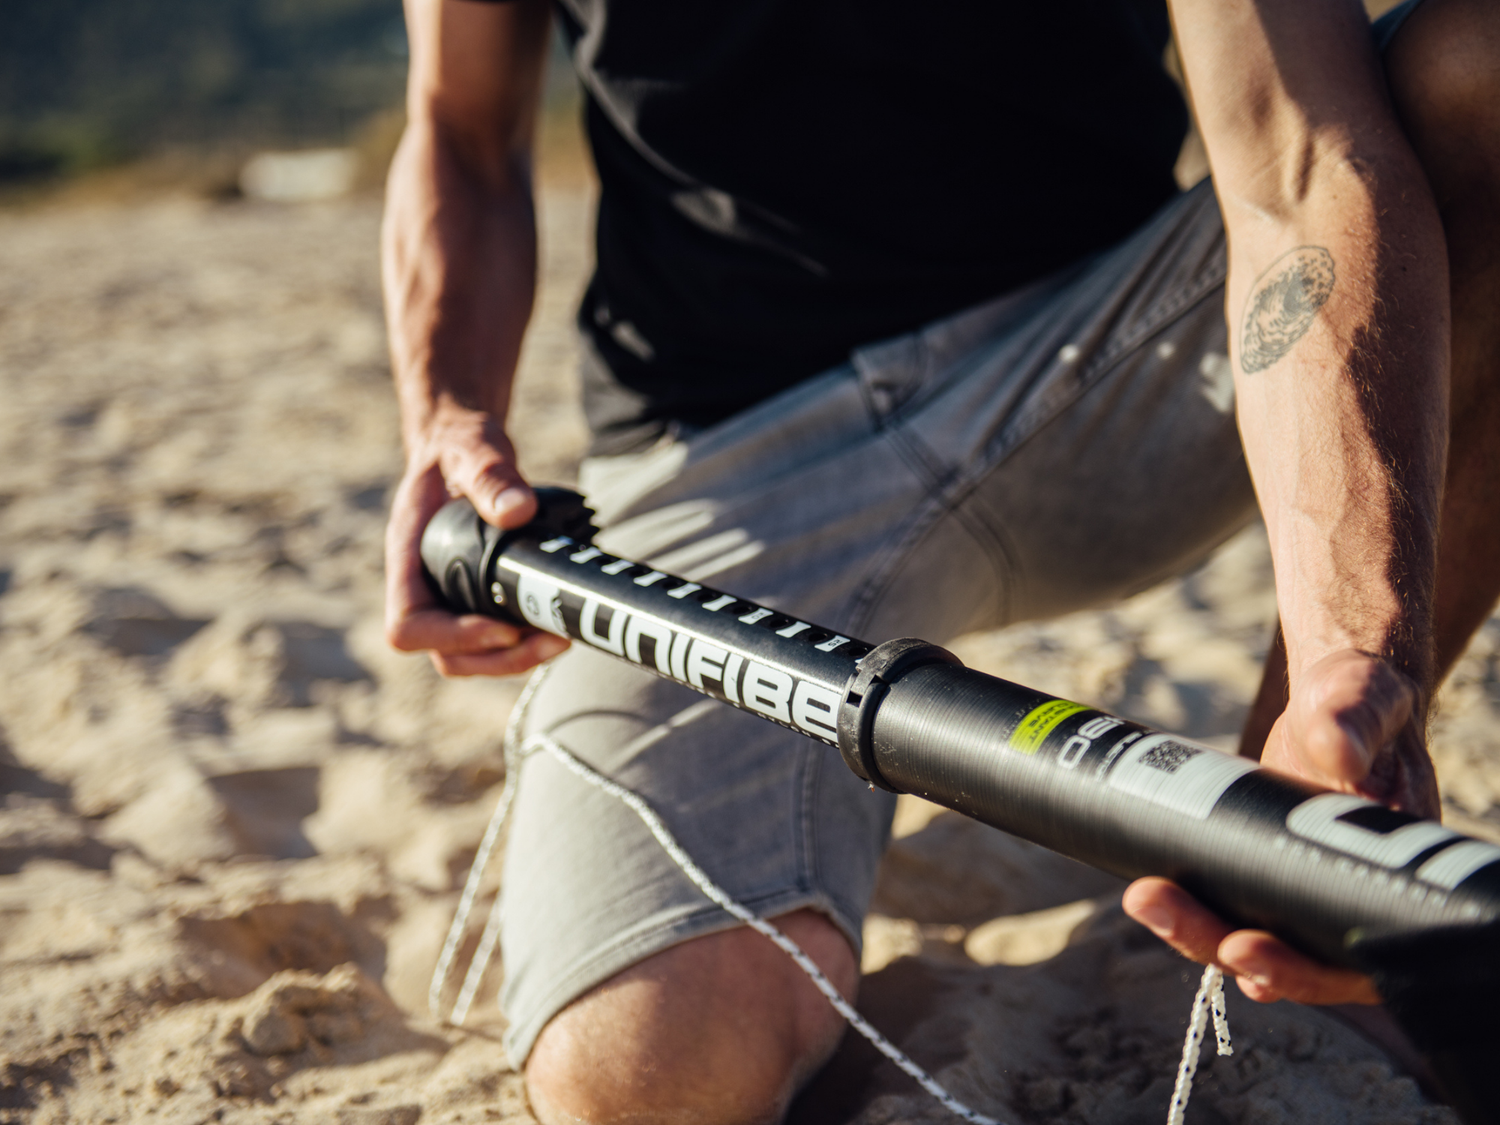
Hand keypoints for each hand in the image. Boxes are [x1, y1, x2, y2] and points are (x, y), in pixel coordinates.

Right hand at [385, 405, 569, 675]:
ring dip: (516, 659)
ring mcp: (448, 598)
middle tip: (553, 640)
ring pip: (471, 658)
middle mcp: (423, 588)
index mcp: (407, 558)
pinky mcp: (475, 600)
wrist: (463, 449)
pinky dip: (524, 642)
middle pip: (446, 656)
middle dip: (499, 659)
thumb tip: (518, 511)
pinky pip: (493, 641)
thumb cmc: (459, 449)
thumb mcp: (473, 449)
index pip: (408, 626)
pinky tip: (557, 624)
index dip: (452, 638)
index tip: (503, 627)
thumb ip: (491, 475)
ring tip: (561, 636)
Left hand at [1123, 650, 1436, 1005]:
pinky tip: (1154, 902)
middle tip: (1156, 905)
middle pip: (1292, 960)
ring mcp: (1309, 889)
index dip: (1302, 971)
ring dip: (1196, 931)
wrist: (1337, 698)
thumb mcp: (1361, 699)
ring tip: (1143, 897)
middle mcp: (1354, 897)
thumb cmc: (1362, 699)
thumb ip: (1353, 719)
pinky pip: (1234, 909)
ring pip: (1256, 940)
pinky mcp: (1271, 872)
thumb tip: (1338, 752)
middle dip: (1220, 945)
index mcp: (1395, 877)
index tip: (1242, 945)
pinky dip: (1196, 911)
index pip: (1357, 959)